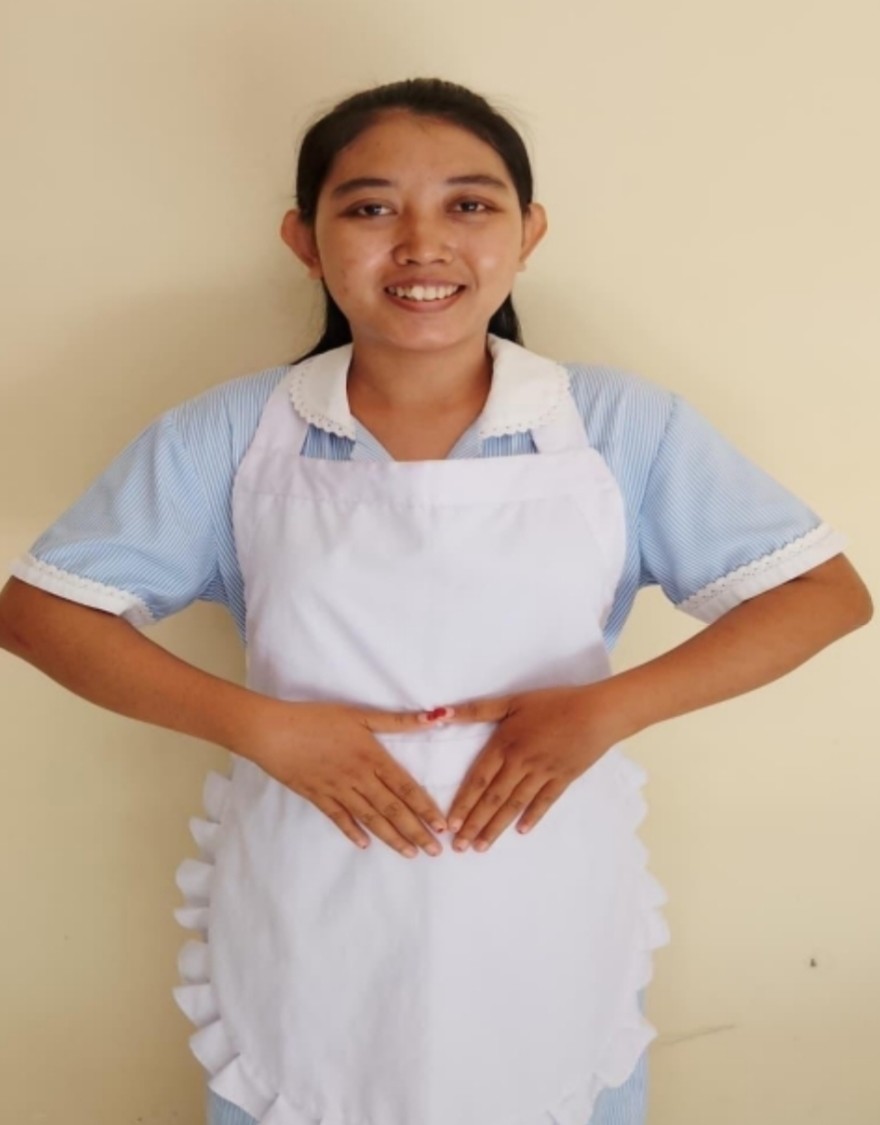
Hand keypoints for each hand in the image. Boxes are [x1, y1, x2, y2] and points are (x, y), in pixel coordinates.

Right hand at [232, 697, 449, 857]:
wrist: (274, 731)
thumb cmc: (317, 718)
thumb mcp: (360, 715)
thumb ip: (400, 720)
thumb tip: (437, 717)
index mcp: (373, 757)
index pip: (406, 788)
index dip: (426, 808)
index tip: (442, 826)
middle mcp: (359, 778)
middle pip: (393, 809)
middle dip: (416, 831)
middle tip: (435, 851)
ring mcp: (337, 790)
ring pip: (370, 818)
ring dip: (392, 837)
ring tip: (410, 854)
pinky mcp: (317, 796)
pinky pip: (339, 819)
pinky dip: (353, 832)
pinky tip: (365, 845)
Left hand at [443, 685, 620, 852]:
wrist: (597, 712)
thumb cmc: (553, 702)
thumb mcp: (512, 700)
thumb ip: (476, 710)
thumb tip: (440, 713)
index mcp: (504, 745)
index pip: (478, 780)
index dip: (463, 803)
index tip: (450, 825)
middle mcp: (520, 764)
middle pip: (493, 799)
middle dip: (475, 824)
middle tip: (460, 847)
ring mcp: (542, 775)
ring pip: (514, 806)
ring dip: (496, 828)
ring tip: (482, 847)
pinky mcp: (562, 780)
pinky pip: (544, 803)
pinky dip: (532, 818)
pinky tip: (521, 832)